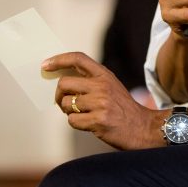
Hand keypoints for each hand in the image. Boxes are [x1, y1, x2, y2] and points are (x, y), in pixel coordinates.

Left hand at [43, 52, 164, 149]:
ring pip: (65, 104)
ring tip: (81, 114)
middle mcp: (102, 86)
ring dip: (68, 111)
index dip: (59, 59)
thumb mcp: (111, 86)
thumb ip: (91, 81)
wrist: (142, 127)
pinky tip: (88, 124)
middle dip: (58, 95)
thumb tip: (62, 82)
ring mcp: (100, 103)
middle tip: (63, 102)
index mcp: (105, 75)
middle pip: (64, 83)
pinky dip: (76, 123)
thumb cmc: (122, 108)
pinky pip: (72, 120)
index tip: (45, 64)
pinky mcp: (98, 121)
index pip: (78, 59)